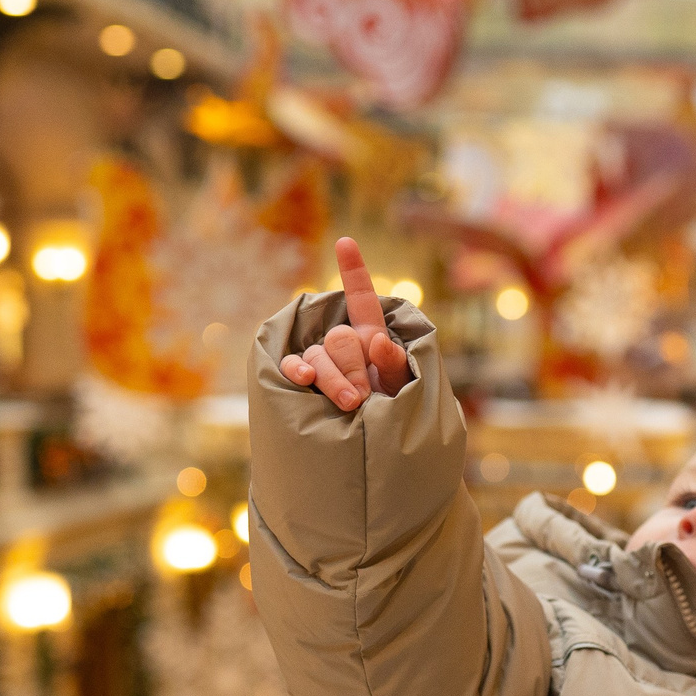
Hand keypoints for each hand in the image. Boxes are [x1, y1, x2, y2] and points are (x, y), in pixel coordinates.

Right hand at [279, 236, 413, 410]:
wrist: (375, 453)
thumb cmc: (394, 416)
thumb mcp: (405, 390)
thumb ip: (395, 364)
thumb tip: (376, 341)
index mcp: (371, 337)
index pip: (362, 300)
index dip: (354, 271)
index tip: (345, 242)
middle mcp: (343, 345)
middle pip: (340, 337)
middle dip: (354, 366)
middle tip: (364, 396)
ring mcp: (320, 362)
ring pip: (319, 355)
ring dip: (334, 377)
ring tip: (350, 403)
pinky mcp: (301, 382)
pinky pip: (291, 366)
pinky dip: (296, 370)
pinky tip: (303, 379)